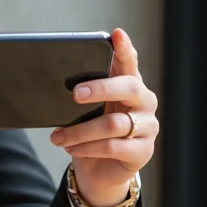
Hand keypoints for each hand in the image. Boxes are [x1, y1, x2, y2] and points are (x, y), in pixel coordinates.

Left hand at [50, 29, 157, 206]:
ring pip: (113, 124)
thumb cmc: (92, 133)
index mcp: (131, 85)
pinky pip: (112, 147)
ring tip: (58, 137)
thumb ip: (84, 93)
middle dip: (99, 88)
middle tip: (74, 94)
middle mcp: (145, 103)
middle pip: (128, 88)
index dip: (125, 48)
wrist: (99, 171)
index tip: (116, 34)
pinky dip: (86, 147)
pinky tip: (72, 148)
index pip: (130, 62)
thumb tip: (57, 78)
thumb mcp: (87, 110)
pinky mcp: (143, 152)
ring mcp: (148, 127)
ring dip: (80, 131)